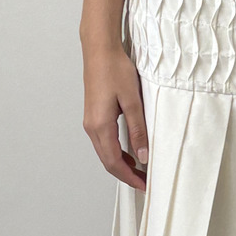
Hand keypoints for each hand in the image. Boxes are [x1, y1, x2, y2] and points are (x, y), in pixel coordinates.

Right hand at [82, 47, 148, 191]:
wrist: (100, 50)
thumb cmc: (115, 70)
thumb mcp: (133, 101)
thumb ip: (138, 130)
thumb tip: (143, 156)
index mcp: (100, 126)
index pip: (114, 163)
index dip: (130, 178)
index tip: (144, 186)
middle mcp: (91, 127)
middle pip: (108, 162)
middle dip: (126, 175)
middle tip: (144, 183)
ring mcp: (90, 122)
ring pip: (105, 153)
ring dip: (121, 165)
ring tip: (140, 171)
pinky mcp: (94, 116)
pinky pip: (104, 142)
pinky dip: (116, 152)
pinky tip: (129, 152)